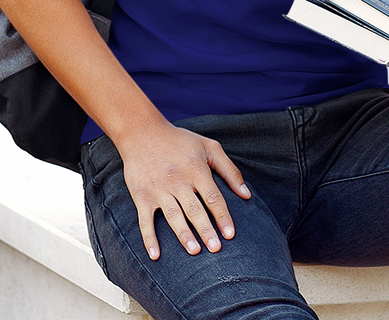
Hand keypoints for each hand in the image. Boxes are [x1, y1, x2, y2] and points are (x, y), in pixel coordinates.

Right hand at [117, 121, 250, 259]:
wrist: (143, 132)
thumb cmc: (180, 141)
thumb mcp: (209, 147)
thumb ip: (230, 170)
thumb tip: (247, 195)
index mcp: (195, 168)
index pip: (212, 196)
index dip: (222, 216)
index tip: (230, 234)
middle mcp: (177, 179)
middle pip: (194, 209)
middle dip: (206, 230)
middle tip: (216, 249)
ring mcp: (158, 188)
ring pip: (173, 216)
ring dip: (183, 235)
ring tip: (195, 251)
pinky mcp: (142, 195)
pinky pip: (145, 220)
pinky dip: (149, 238)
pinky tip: (155, 255)